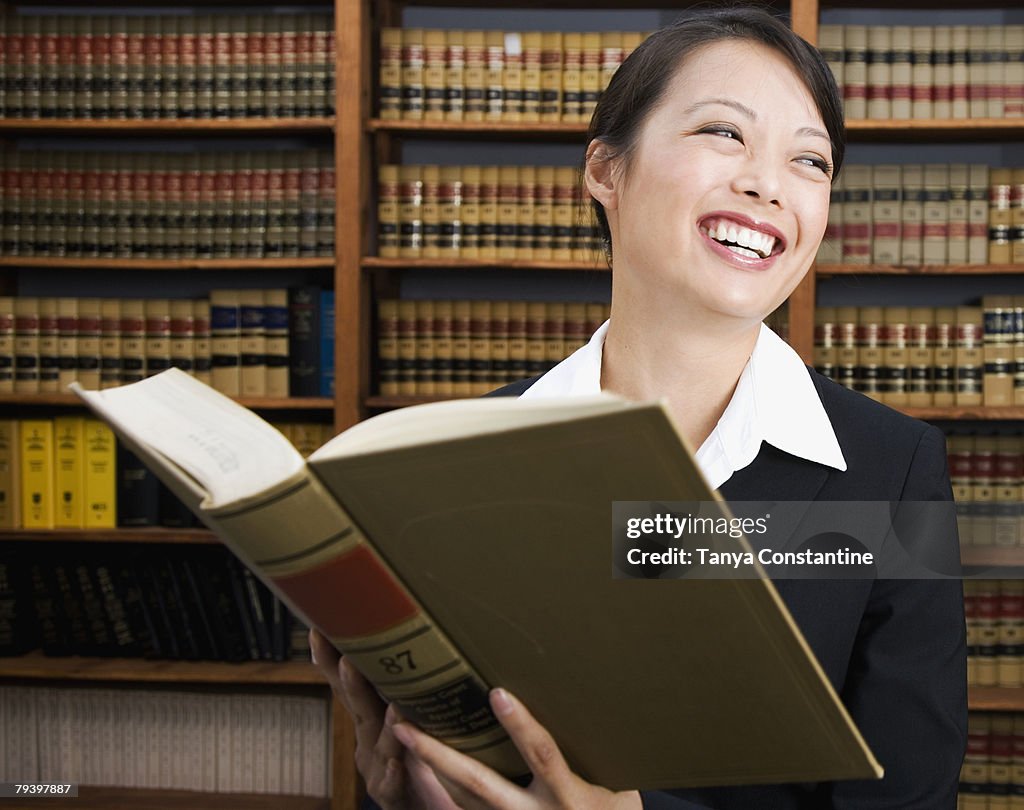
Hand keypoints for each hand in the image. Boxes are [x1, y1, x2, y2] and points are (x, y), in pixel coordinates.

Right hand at [310, 629, 458, 809]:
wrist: (431, 809)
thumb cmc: (430, 764)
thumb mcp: (419, 717)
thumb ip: (415, 687)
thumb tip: (425, 640)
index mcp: (374, 720)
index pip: (351, 683)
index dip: (334, 658)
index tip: (320, 628)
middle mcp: (369, 742)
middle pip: (357, 705)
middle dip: (348, 678)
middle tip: (341, 648)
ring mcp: (378, 769)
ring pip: (376, 739)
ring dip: (377, 716)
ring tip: (376, 691)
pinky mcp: (395, 797)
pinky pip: (391, 782)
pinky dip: (391, 771)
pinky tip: (394, 762)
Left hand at [391, 687, 641, 809]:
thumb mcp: (616, 784)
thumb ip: (592, 750)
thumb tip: (580, 696)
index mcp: (568, 796)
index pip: (541, 755)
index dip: (520, 725)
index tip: (498, 694)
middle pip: (480, 783)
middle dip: (440, 755)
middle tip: (405, 725)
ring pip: (464, 799)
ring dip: (431, 767)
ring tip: (402, 734)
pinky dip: (443, 787)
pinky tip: (423, 764)